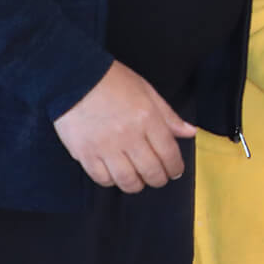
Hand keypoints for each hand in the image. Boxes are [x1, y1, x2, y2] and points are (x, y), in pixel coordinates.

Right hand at [53, 60, 194, 191]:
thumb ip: (169, 116)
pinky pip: (102, 178)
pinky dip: (112, 182)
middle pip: (150, 171)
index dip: (175, 167)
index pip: (168, 153)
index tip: (175, 171)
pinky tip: (115, 176)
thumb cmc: (113, 82)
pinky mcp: (84, 153)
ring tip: (138, 181)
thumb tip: (190, 133)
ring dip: (137, 185)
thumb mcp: (147, 92)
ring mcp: (105, 147)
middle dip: (159, 179)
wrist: (73, 78)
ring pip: (127, 180)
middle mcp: (128, 136)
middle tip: (159, 178)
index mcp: (147, 119)